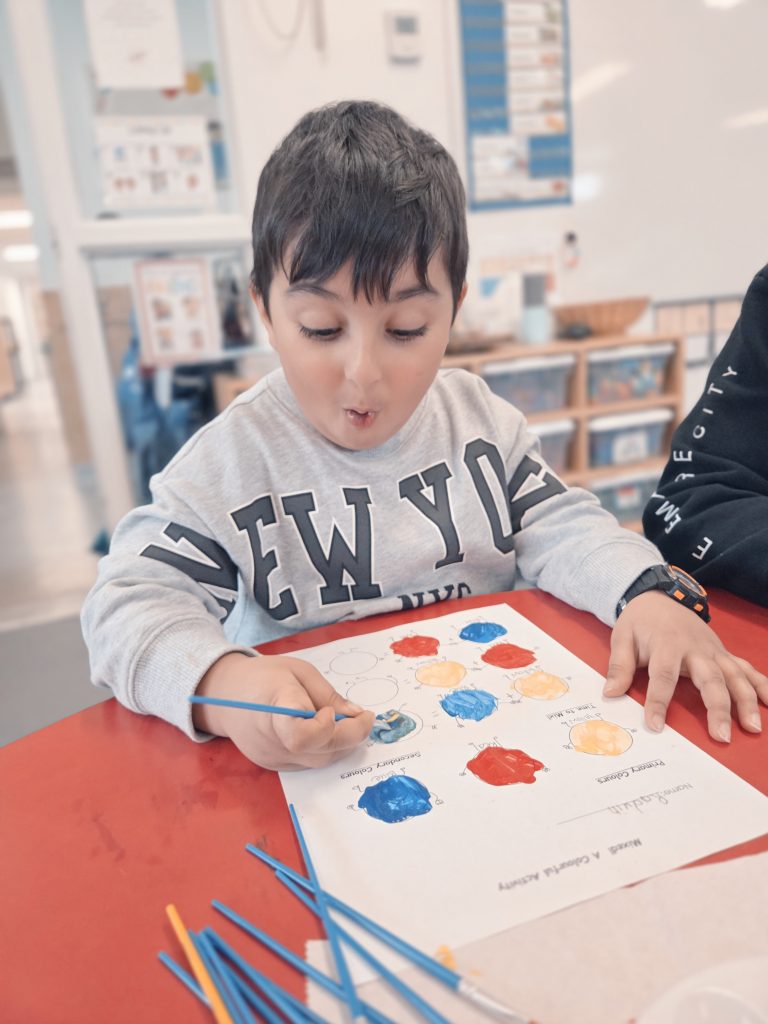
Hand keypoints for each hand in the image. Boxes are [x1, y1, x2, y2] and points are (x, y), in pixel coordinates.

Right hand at [192, 652, 373, 769]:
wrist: (224, 694)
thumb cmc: (264, 676)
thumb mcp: (299, 671)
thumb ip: (328, 694)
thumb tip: (357, 714)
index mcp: (275, 707)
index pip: (300, 735)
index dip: (324, 727)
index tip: (330, 710)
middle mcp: (272, 739)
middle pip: (319, 751)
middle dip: (352, 735)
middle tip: (365, 717)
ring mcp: (271, 757)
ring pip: (319, 761)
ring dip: (342, 744)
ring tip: (349, 722)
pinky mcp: (273, 766)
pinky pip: (309, 763)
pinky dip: (325, 749)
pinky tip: (328, 732)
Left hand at [603, 591, 767, 741]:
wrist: (658, 596)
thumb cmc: (639, 621)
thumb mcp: (622, 637)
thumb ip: (618, 666)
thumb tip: (610, 693)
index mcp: (667, 643)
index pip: (663, 676)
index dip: (658, 701)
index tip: (656, 725)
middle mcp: (696, 648)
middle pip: (710, 679)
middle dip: (717, 708)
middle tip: (720, 736)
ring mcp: (714, 650)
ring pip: (734, 676)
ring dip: (746, 701)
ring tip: (752, 727)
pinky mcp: (723, 653)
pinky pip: (746, 669)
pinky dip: (761, 685)